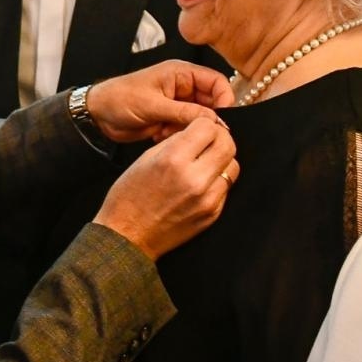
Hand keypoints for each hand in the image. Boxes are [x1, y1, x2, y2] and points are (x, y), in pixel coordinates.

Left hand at [84, 61, 232, 142]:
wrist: (97, 115)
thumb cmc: (119, 98)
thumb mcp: (153, 105)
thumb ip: (185, 112)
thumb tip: (214, 119)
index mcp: (180, 73)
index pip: (216, 82)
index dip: (224, 99)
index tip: (224, 118)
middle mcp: (182, 87)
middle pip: (211, 103)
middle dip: (206, 119)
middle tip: (198, 131)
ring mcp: (177, 104)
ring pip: (199, 119)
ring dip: (189, 129)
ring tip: (170, 131)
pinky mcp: (170, 120)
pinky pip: (186, 129)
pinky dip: (178, 135)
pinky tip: (161, 134)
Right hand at [94, 116, 237, 259]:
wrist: (128, 237)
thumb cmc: (129, 198)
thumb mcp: (145, 159)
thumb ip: (175, 142)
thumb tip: (196, 132)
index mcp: (173, 159)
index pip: (208, 127)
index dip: (204, 124)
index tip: (199, 128)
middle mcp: (194, 178)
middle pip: (228, 144)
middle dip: (219, 138)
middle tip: (208, 141)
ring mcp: (207, 199)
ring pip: (232, 166)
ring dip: (221, 160)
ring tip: (205, 164)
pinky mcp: (213, 214)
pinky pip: (226, 188)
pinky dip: (217, 181)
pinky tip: (200, 184)